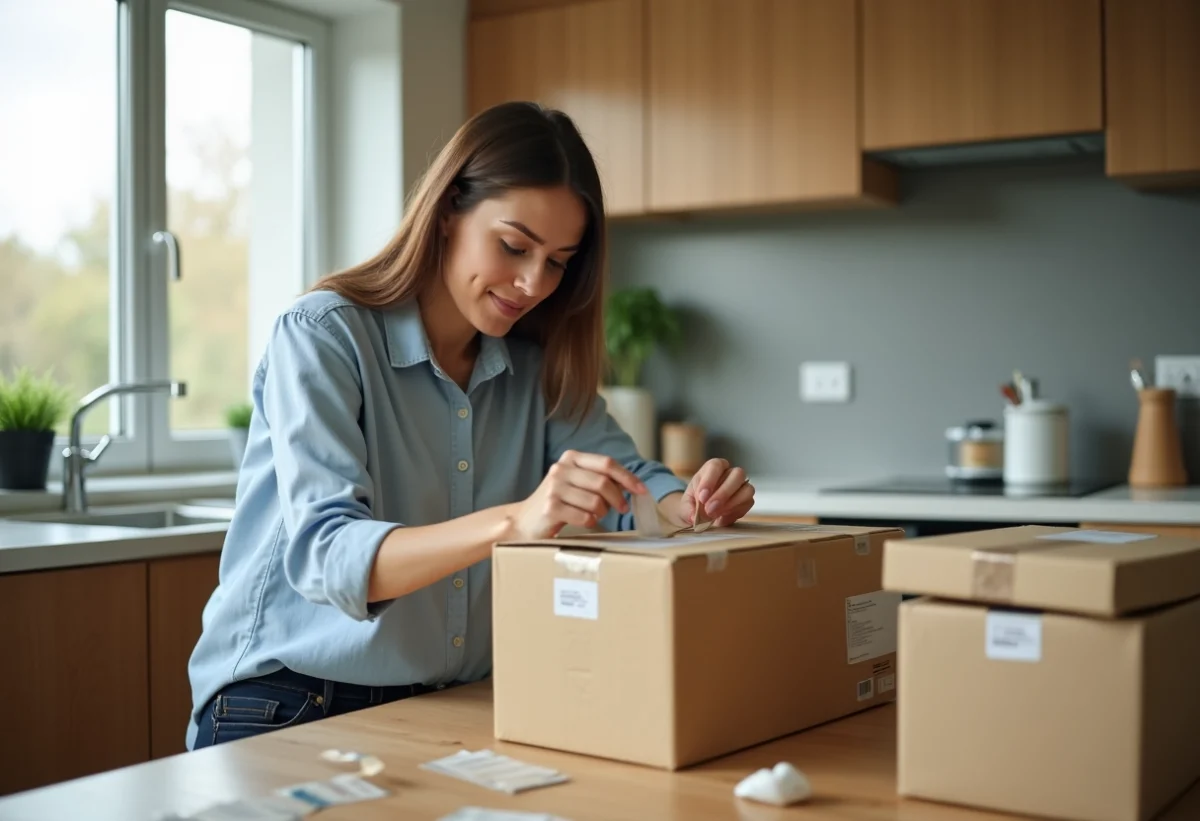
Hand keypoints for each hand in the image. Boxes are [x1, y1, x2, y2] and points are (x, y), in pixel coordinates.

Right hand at [511, 450, 648, 539]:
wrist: (524, 520)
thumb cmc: (558, 502)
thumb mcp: (577, 483)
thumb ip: (600, 479)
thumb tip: (632, 484)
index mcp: (571, 458)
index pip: (607, 463)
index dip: (627, 477)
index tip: (641, 490)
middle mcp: (561, 469)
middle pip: (603, 483)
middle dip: (617, 499)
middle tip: (621, 509)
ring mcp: (554, 488)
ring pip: (595, 502)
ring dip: (602, 512)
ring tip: (595, 515)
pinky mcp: (550, 508)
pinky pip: (584, 516)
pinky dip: (590, 522)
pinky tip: (583, 522)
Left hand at [679, 458, 753, 527]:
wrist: (701, 513)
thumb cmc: (694, 503)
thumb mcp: (686, 505)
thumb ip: (689, 510)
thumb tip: (694, 517)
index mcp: (713, 467)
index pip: (716, 466)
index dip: (710, 481)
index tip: (702, 497)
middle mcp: (730, 473)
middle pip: (737, 474)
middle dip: (723, 493)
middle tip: (709, 509)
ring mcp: (741, 486)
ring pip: (747, 489)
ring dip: (731, 504)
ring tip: (715, 515)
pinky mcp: (747, 500)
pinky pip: (748, 504)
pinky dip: (735, 512)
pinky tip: (722, 519)